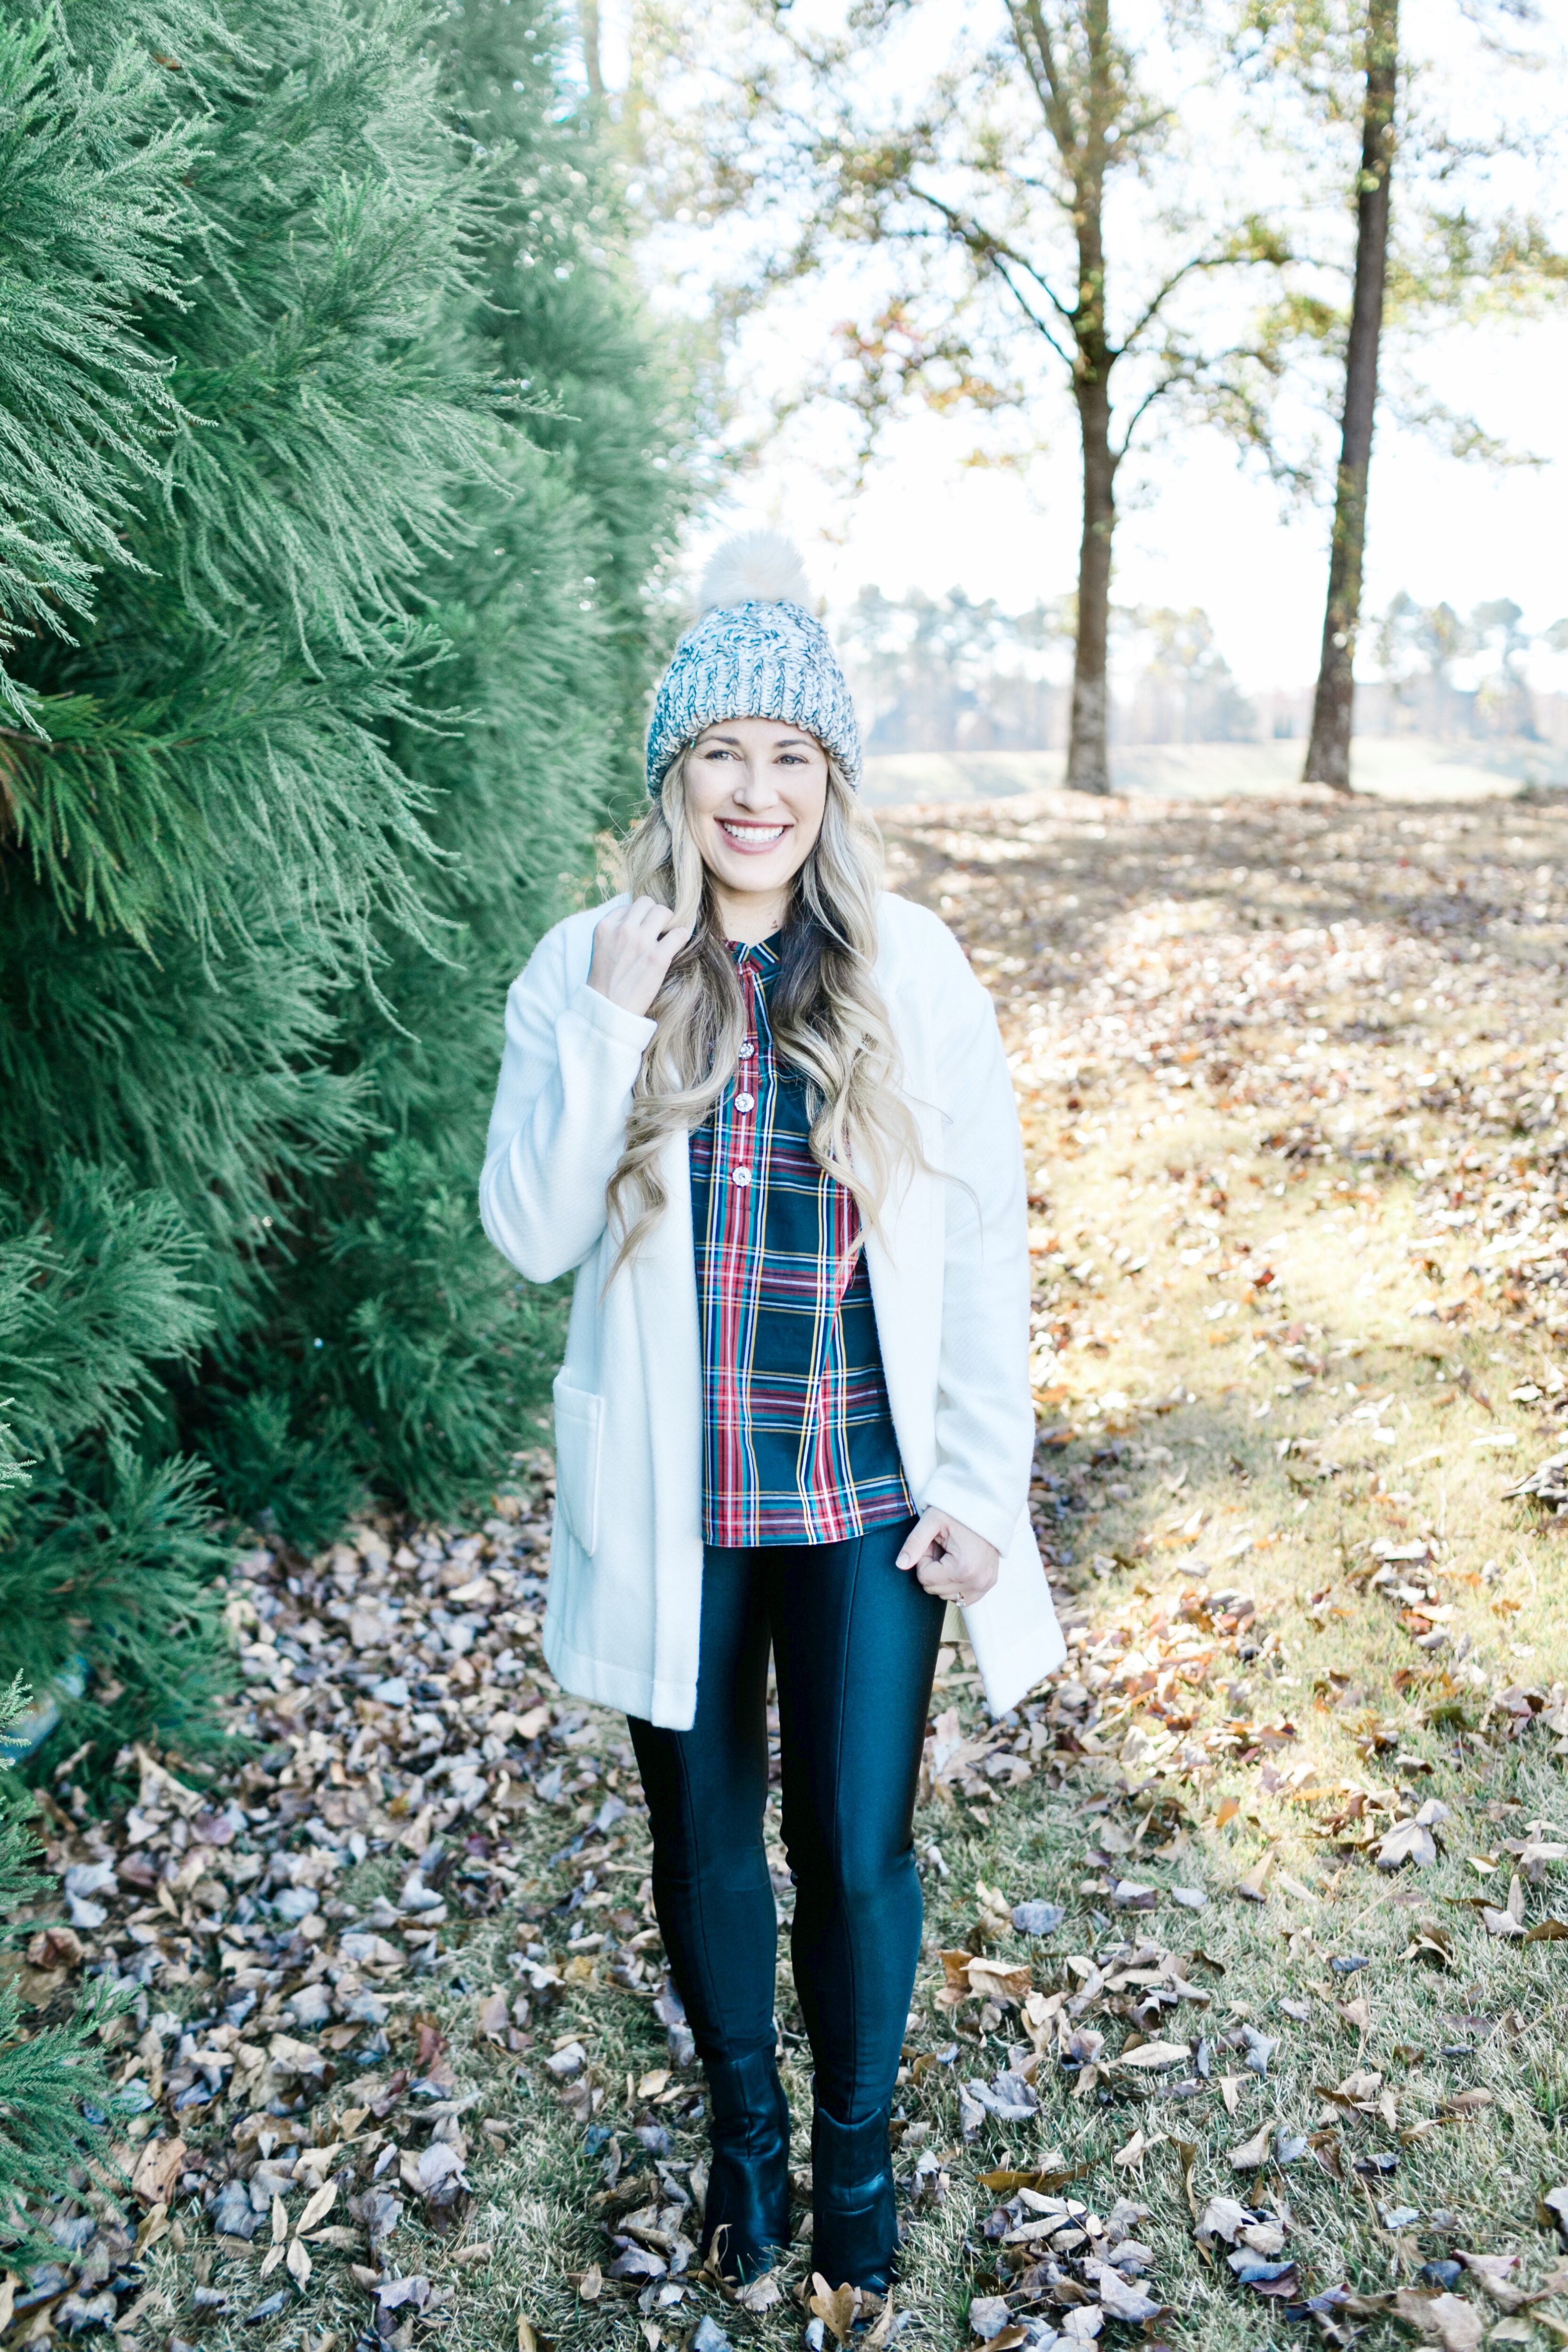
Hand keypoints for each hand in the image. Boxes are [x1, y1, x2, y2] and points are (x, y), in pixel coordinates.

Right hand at [587, 896, 691, 1017]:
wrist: (607, 1009)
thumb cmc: (606, 981)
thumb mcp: (601, 948)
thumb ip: (615, 931)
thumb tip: (636, 920)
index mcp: (605, 926)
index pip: (629, 906)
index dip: (637, 917)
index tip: (640, 930)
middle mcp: (623, 930)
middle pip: (648, 903)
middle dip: (655, 914)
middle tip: (657, 930)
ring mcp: (641, 942)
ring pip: (664, 912)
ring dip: (668, 923)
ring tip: (666, 937)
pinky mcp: (657, 958)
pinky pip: (679, 933)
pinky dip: (681, 937)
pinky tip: (676, 945)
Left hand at [895, 1509, 998, 1605]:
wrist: (987, 1509)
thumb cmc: (958, 1512)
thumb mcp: (932, 1521)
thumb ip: (914, 1543)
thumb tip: (900, 1565)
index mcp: (963, 1568)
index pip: (925, 1578)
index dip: (924, 1559)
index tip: (933, 1543)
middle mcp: (977, 1581)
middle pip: (934, 1589)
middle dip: (933, 1569)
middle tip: (943, 1547)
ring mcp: (984, 1585)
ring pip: (946, 1595)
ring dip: (943, 1577)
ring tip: (952, 1554)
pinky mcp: (988, 1584)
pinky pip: (962, 1597)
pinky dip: (955, 1584)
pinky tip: (959, 1565)